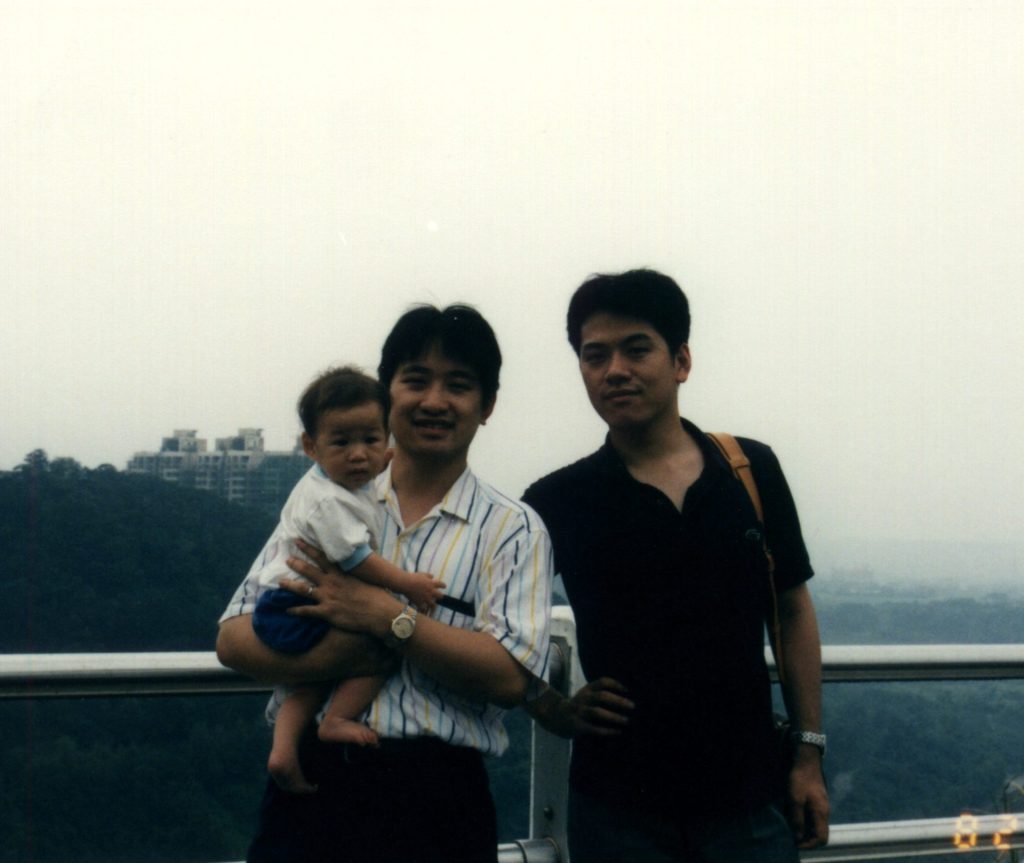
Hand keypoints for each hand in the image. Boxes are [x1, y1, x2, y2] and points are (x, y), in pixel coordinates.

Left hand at [280, 539, 401, 637]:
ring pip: (302, 589)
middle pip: (309, 570)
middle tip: (286, 558)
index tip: (298, 541)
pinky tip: (287, 611)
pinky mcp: (326, 612)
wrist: (380, 613)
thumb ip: (356, 572)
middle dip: (296, 563)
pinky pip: (306, 611)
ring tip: (280, 581)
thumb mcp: (366, 578)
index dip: (308, 548)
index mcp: (341, 573)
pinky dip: (295, 611)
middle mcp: (331, 583)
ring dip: (290, 585)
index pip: (322, 557)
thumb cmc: (377, 595)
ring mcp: (327, 597)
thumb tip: (355, 564)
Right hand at [401, 571, 445, 612]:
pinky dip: (423, 611)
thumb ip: (428, 575)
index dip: (443, 585)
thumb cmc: (414, 577)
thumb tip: (432, 576)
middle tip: (439, 596)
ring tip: (433, 607)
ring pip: (433, 605)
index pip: (441, 585)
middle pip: (440, 596)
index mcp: (432, 584)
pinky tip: (424, 612)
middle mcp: (431, 592)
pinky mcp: (419, 603)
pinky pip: (423, 609)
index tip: (444, 586)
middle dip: (440, 596)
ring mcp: (425, 598)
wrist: (405, 583)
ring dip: (433, 605)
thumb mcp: (422, 574)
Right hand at [529, 677, 633, 738]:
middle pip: (602, 696)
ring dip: (614, 716)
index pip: (602, 682)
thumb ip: (600, 693)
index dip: (616, 684)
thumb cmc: (578, 706)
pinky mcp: (577, 725)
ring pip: (598, 712)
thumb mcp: (586, 695)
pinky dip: (607, 731)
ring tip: (626, 720)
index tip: (627, 690)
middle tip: (633, 706)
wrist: (553, 716)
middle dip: (619, 701)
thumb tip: (626, 699)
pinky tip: (617, 732)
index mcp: (587, 689)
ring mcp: (579, 712)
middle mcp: (583, 698)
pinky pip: (593, 729)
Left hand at [787, 750, 829, 848]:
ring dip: (801, 825)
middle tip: (790, 832)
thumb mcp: (795, 800)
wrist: (805, 758)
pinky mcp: (815, 798)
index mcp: (821, 813)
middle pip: (817, 832)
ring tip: (788, 820)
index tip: (796, 843)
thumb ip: (797, 820)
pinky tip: (790, 809)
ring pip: (813, 823)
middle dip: (804, 835)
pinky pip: (809, 813)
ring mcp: (820, 804)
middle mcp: (824, 811)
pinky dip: (800, 816)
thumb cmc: (800, 778)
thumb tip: (798, 837)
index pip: (822, 838)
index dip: (809, 845)